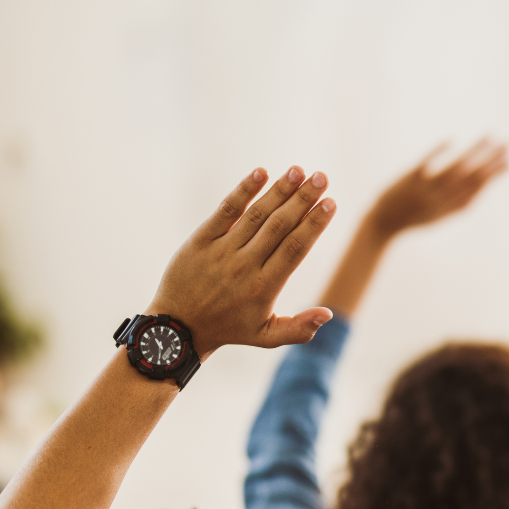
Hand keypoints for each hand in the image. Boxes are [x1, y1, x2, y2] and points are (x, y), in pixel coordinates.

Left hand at [147, 166, 336, 356]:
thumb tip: (328, 314)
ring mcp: (221, 252)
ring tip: (299, 171)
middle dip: (303, 200)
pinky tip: (261, 173)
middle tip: (321, 177)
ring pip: (256, 215)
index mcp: (264, 287)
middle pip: (279, 226)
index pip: (295, 249)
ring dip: (279, 191)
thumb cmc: (230, 329)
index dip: (314, 224)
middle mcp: (244, 266)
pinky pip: (225, 212)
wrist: (178, 328)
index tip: (330, 203)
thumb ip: (299, 328)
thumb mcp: (266, 337)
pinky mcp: (200, 241)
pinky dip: (243, 191)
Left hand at [365, 139, 507, 238]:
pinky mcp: (408, 181)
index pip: (479, 189)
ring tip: (489, 136)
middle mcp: (442, 200)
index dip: (496, 175)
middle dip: (491, 160)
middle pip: (471, 178)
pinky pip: (424, 167)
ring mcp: (425, 190)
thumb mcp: (441, 214)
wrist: (383, 225)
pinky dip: (437, 155)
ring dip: (473, 153)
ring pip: (454, 171)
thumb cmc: (415, 217)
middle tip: (508, 143)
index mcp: (451, 208)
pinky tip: (450, 140)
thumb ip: (460, 202)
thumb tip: (482, 186)